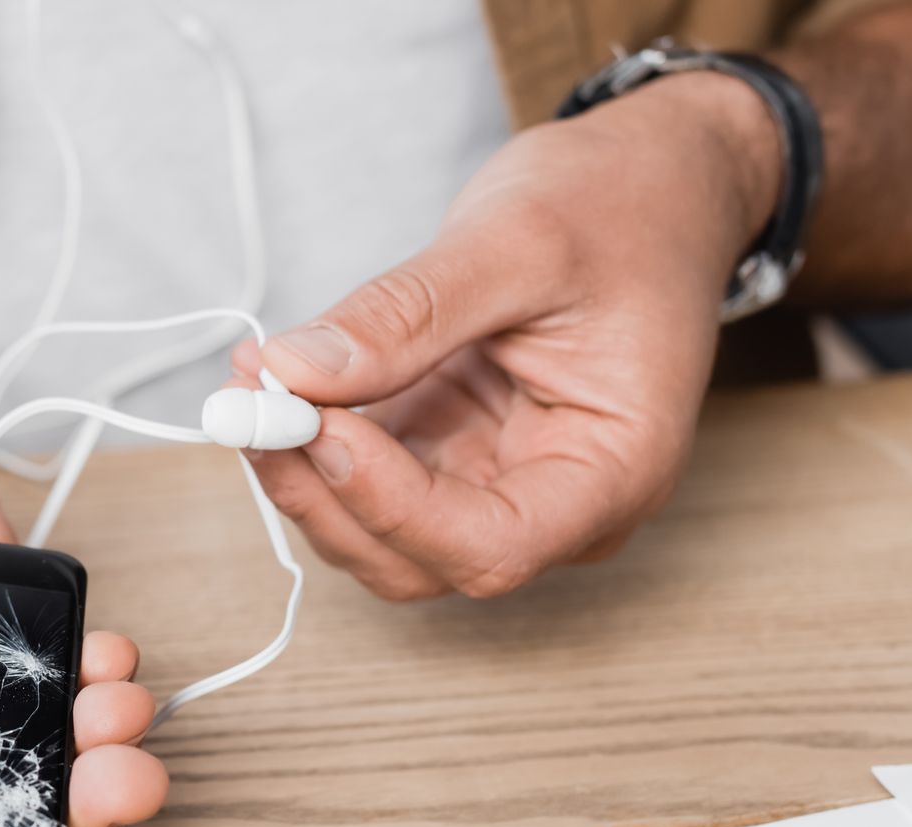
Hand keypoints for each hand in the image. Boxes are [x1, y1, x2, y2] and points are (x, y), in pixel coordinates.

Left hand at [233, 73, 782, 599]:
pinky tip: (273, 377)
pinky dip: (309, 438)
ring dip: (301, 469)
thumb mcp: (519, 240)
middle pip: (416, 557)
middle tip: (255, 399)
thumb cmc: (624, 207)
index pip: (490, 546)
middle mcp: (559, 503)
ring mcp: (500, 484)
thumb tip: (295, 371)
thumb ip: (409, 315)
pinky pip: (367, 479)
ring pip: (376, 532)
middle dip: (323, 490)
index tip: (319, 423)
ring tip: (255, 375)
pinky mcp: (452, 455)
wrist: (656, 182)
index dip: (390, 504)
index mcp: (614, 472)